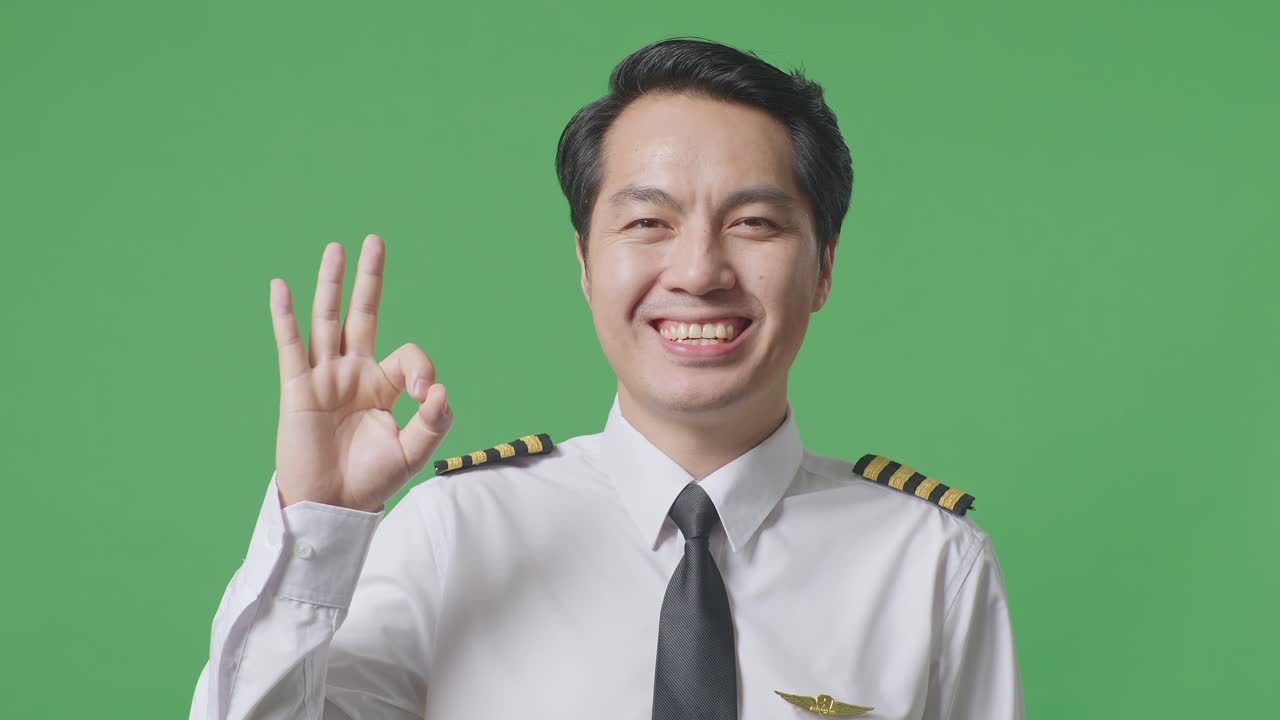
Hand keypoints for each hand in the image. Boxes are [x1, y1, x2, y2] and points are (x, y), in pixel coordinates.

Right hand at [268, 234, 452, 511]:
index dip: (422, 370)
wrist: (333, 505)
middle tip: (375, 241)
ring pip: (327, 320)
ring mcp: (324, 378)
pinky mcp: (298, 388)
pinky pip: (290, 346)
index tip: (427, 396)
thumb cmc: (371, 480)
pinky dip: (286, 316)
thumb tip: (439, 388)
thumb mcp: (414, 451)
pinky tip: (281, 286)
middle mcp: (354, 374)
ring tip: (336, 249)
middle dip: (369, 279)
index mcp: (384, 386)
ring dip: (331, 284)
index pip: (408, 356)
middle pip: (362, 314)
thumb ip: (433, 421)